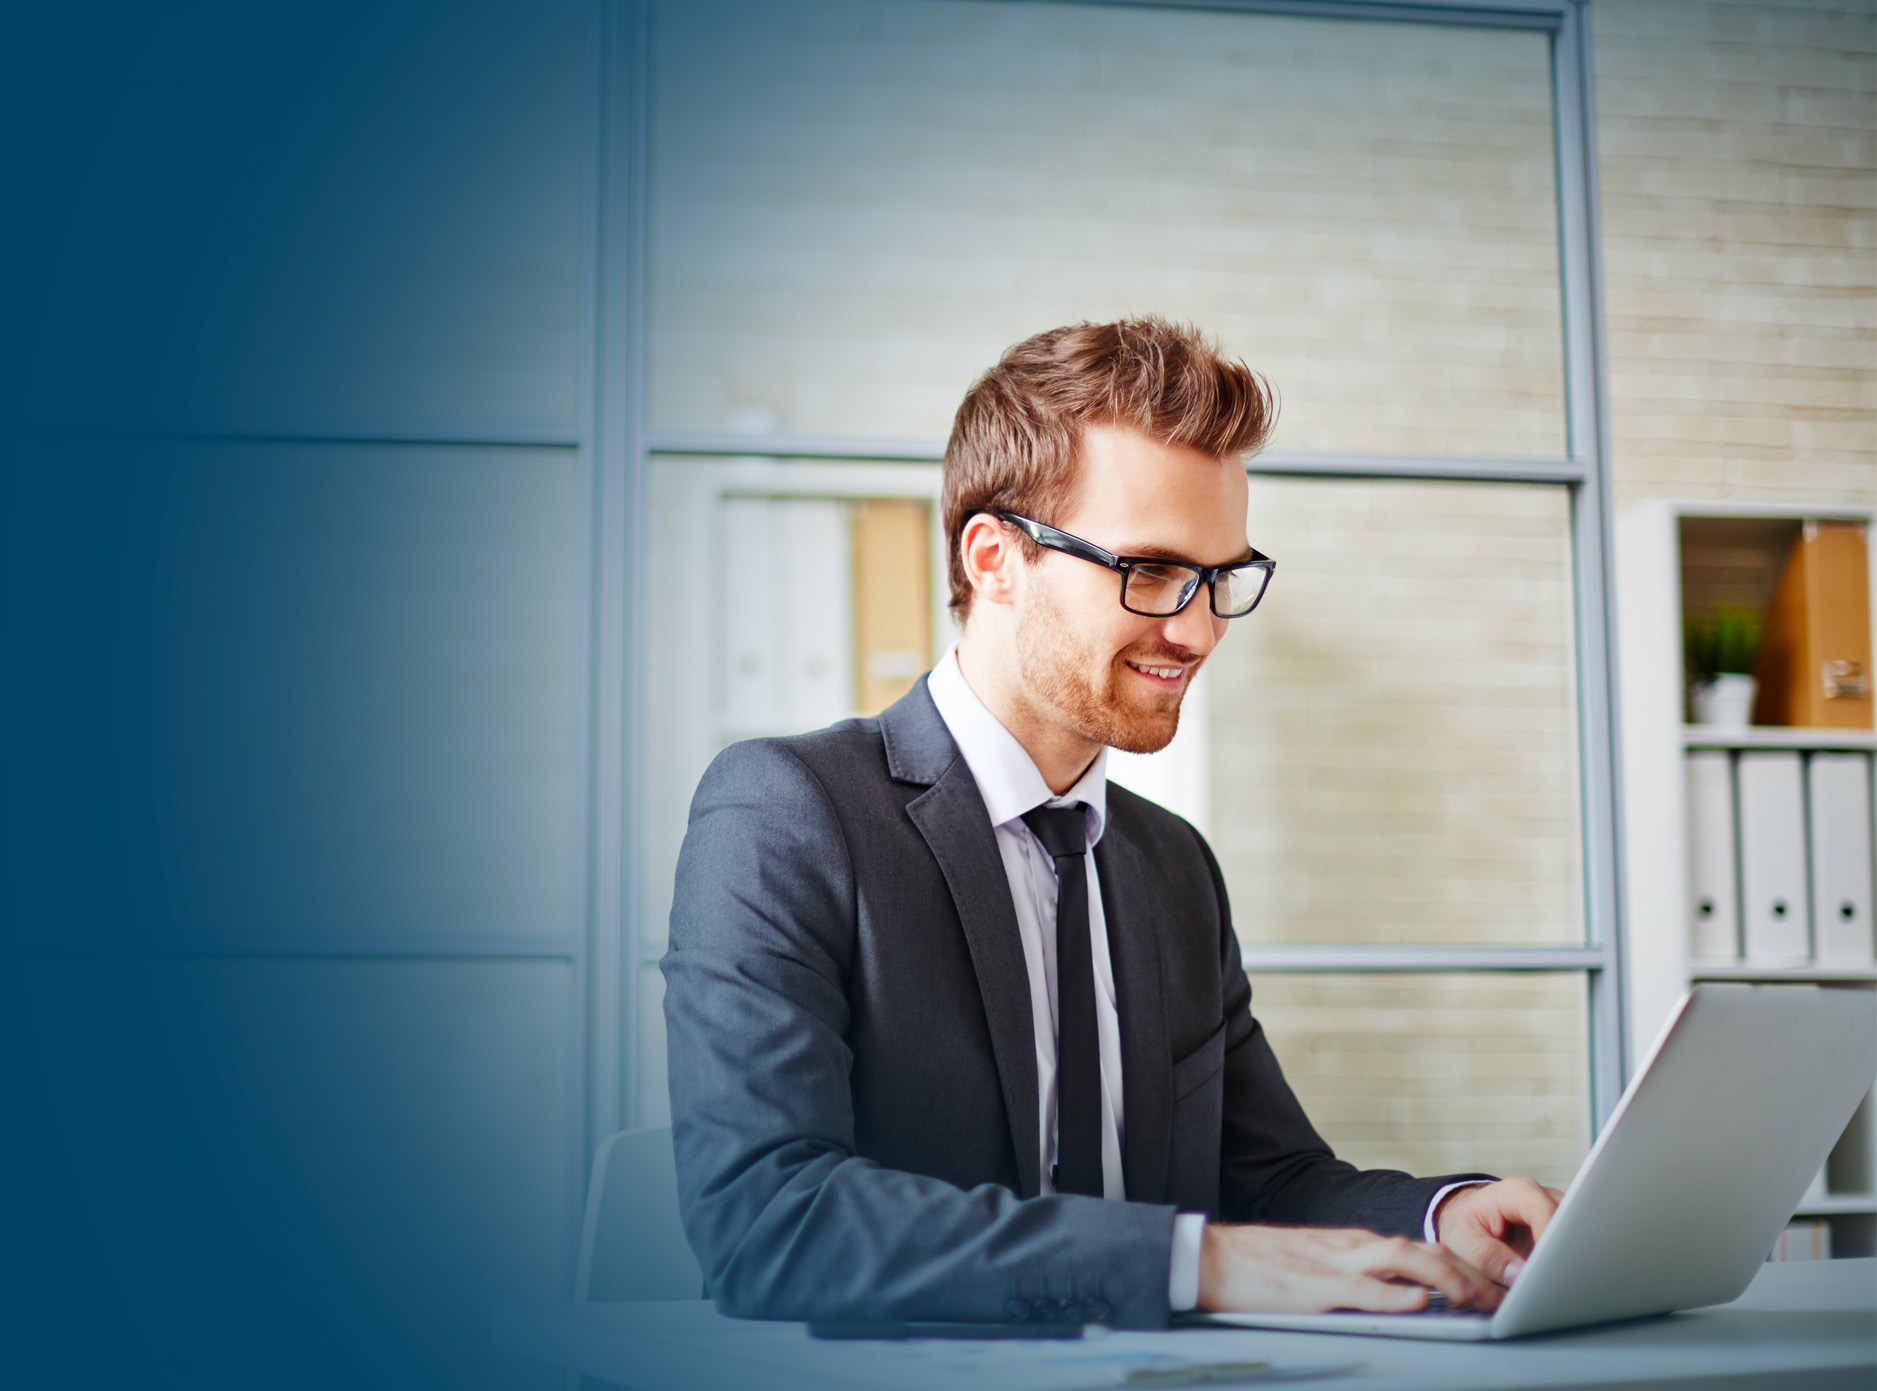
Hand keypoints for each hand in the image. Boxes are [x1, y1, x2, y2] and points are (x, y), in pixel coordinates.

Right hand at [1197, 1223, 1503, 1313]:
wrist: (1211, 1258)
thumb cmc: (1261, 1268)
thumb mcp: (1318, 1266)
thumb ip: (1359, 1277)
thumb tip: (1405, 1297)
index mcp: (1354, 1244)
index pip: (1420, 1249)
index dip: (1462, 1266)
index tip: (1493, 1287)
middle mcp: (1351, 1247)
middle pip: (1422, 1249)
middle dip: (1467, 1272)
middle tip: (1503, 1296)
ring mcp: (1334, 1264)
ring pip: (1400, 1260)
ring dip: (1443, 1277)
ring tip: (1475, 1297)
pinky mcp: (1314, 1286)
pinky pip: (1362, 1289)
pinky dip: (1394, 1294)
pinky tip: (1418, 1302)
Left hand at [1434, 1178, 1562, 1288]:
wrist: (1469, 1218)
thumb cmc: (1465, 1226)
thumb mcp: (1464, 1240)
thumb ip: (1488, 1256)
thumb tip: (1519, 1276)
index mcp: (1517, 1192)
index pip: (1545, 1211)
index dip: (1550, 1239)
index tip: (1549, 1269)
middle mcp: (1543, 1197)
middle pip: (1568, 1223)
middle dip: (1563, 1253)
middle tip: (1555, 1284)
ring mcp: (1558, 1212)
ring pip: (1577, 1236)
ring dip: (1567, 1260)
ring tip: (1554, 1285)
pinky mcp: (1565, 1230)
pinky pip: (1574, 1246)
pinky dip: (1567, 1264)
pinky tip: (1557, 1281)